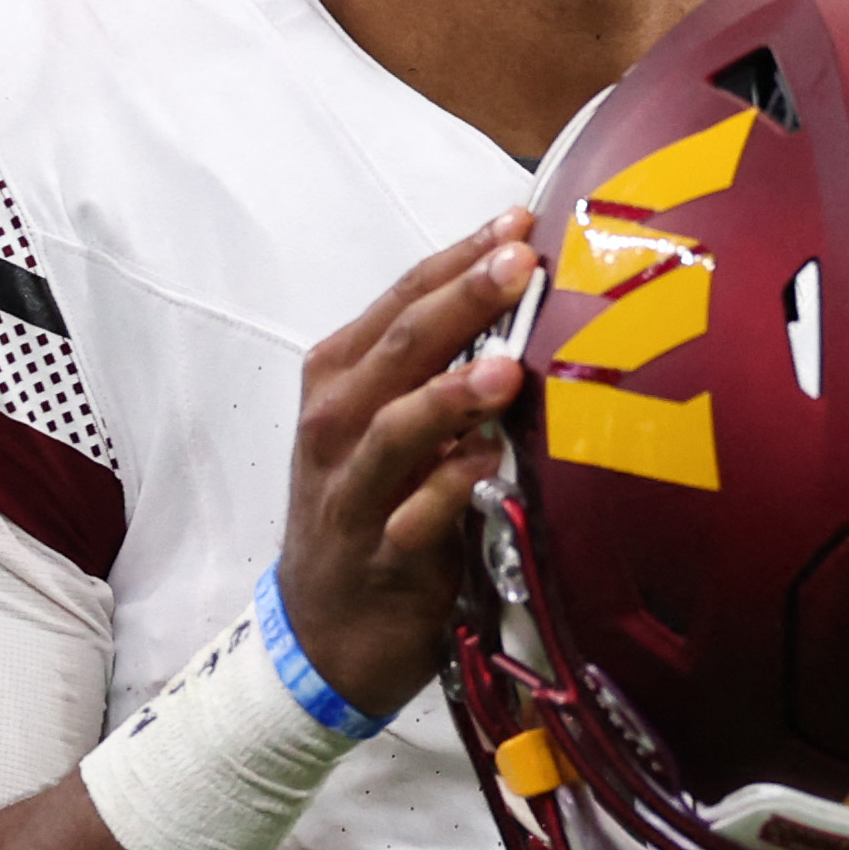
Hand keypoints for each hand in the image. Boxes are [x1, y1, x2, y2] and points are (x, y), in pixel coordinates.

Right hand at [273, 210, 540, 720]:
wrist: (322, 627)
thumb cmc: (368, 504)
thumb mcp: (389, 423)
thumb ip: (438, 364)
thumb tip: (525, 299)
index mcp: (341, 376)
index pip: (403, 297)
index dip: (460, 257)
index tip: (520, 222)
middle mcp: (337, 422)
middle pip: (401, 344)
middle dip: (464, 299)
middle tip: (523, 262)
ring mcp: (352, 490)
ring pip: (396, 428)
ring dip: (452, 395)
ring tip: (507, 369)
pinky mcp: (377, 554)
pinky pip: (414, 516)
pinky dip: (450, 488)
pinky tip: (489, 467)